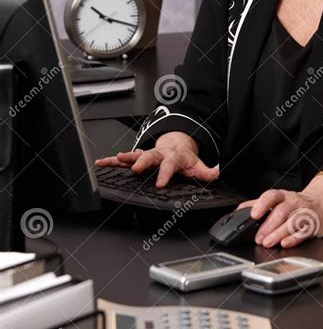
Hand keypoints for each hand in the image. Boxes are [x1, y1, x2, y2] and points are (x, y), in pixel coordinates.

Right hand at [94, 131, 218, 187]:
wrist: (176, 144)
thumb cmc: (184, 158)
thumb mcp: (196, 165)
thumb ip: (205, 172)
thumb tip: (216, 174)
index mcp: (172, 157)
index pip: (169, 165)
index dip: (165, 174)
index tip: (160, 184)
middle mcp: (158, 154)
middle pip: (149, 156)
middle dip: (142, 161)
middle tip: (135, 169)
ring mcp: (146, 154)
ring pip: (133, 154)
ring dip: (123, 158)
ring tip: (112, 160)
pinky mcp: (137, 157)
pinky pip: (122, 159)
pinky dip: (111, 160)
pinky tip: (100, 163)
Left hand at [236, 176, 322, 247]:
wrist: (320, 205)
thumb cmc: (294, 205)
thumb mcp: (277, 201)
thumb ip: (257, 204)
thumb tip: (238, 211)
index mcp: (282, 196)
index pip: (271, 196)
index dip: (262, 204)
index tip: (254, 214)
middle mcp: (294, 202)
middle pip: (281, 212)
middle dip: (268, 226)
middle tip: (258, 238)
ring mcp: (304, 213)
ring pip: (292, 222)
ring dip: (278, 233)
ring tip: (267, 242)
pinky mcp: (312, 225)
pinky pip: (304, 232)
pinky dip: (294, 238)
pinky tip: (285, 243)